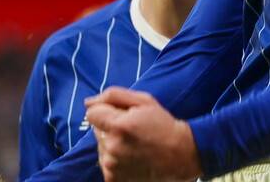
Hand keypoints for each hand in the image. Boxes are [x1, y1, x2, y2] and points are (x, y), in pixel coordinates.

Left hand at [84, 87, 202, 181]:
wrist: (180, 155)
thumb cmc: (163, 124)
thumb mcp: (144, 101)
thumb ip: (113, 96)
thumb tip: (88, 102)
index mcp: (119, 126)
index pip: (92, 113)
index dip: (105, 111)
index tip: (119, 115)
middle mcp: (113, 148)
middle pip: (96, 130)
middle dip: (110, 127)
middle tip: (131, 130)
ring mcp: (112, 166)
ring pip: (101, 147)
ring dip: (112, 144)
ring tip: (133, 145)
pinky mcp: (113, 179)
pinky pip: (105, 163)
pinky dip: (115, 159)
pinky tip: (131, 157)